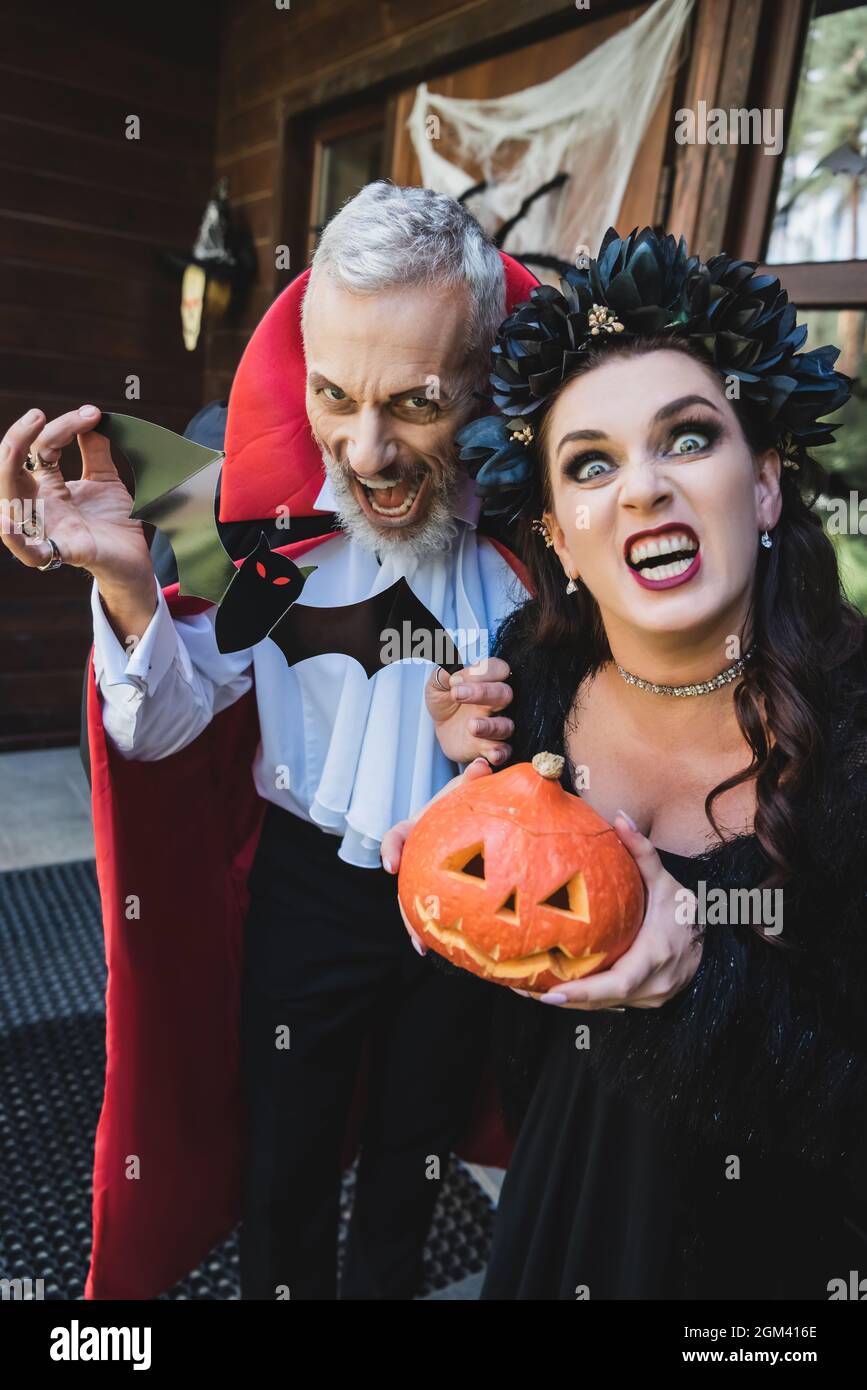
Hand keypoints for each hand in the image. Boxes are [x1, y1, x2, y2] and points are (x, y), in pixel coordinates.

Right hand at [0, 405, 152, 588]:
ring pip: (12, 502)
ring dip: (8, 472)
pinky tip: (7, 523)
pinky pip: (31, 552)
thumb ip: (96, 451)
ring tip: (17, 446)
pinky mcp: (65, 551)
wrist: (134, 558)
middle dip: (19, 439)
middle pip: (12, 469)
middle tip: (38, 415)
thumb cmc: (114, 522)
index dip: (63, 426)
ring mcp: (49, 528)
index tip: (93, 414)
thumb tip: (91, 417)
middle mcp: (42, 505)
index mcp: (49, 486)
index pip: (41, 448)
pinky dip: (16, 540)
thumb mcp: (105, 480)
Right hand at [381, 756, 493, 954]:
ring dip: (417, 926)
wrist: (471, 810)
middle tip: (412, 930)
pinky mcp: (439, 887)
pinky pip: (437, 907)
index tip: (391, 865)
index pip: (396, 837)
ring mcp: (423, 873)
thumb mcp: (467, 787)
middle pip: (402, 882)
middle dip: (403, 908)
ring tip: (424, 948)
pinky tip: (454, 949)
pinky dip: (440, 926)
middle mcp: (415, 855)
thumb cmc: (465, 798)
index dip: (390, 850)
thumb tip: (484, 765)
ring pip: (414, 901)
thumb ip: (473, 779)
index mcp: (416, 828)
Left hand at [426, 657, 513, 765]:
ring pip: (506, 725)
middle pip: (505, 694)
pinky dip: (500, 753)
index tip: (456, 680)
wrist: (441, 730)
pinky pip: (505, 751)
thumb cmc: (446, 703)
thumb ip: (445, 674)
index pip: (499, 669)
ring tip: (471, 725)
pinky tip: (490, 752)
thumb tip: (455, 674)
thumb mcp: (438, 684)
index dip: (482, 672)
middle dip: (482, 693)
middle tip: (457, 694)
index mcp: (487, 682)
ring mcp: (496, 725)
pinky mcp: (492, 747)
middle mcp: (496, 702)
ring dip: (490, 726)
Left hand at [520, 813, 701, 1009]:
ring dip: (566, 1001)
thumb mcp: (666, 882)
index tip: (551, 994)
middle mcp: (652, 985)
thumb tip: (620, 818)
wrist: (714, 942)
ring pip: (601, 1007)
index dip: (583, 992)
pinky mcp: (644, 1002)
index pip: (616, 985)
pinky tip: (551, 987)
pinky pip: (609, 1004)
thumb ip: (642, 852)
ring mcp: (649, 998)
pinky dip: (582, 998)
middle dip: (561, 999)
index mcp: (655, 957)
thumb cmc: (685, 912)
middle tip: (521, 987)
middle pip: (600, 1002)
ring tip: (525, 987)